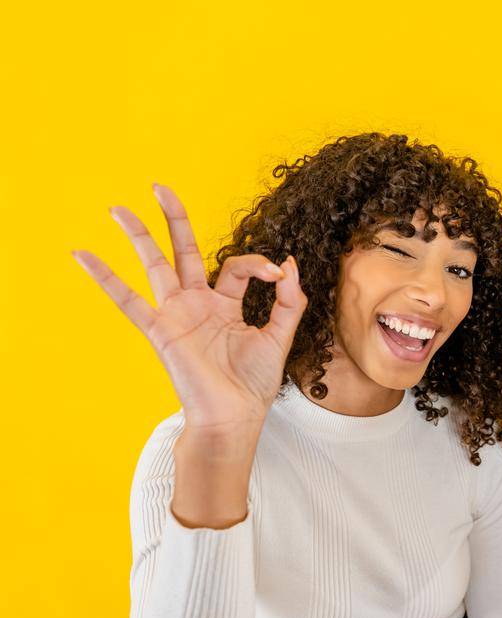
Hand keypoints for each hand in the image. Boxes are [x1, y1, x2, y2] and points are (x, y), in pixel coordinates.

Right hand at [73, 185, 305, 433]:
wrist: (235, 416)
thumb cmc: (253, 383)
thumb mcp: (281, 335)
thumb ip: (289, 299)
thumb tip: (287, 261)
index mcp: (225, 304)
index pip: (236, 266)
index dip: (259, 264)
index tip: (280, 275)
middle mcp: (197, 304)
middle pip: (183, 251)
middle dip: (173, 219)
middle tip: (159, 187)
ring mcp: (176, 314)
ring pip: (154, 265)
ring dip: (137, 236)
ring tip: (118, 209)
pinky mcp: (160, 329)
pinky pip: (127, 300)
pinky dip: (104, 277)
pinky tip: (83, 255)